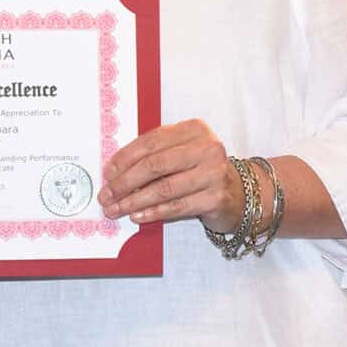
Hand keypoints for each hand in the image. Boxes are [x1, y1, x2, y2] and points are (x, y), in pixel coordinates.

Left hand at [97, 119, 243, 232]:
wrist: (240, 194)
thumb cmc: (201, 171)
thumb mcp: (181, 153)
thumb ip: (154, 155)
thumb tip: (114, 172)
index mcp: (193, 129)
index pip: (150, 141)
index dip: (124, 157)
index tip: (107, 173)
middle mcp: (206, 148)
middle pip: (155, 165)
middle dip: (125, 182)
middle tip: (106, 195)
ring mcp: (214, 173)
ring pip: (164, 188)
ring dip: (134, 201)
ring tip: (116, 209)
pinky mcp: (216, 197)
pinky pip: (177, 206)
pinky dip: (153, 212)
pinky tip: (137, 216)